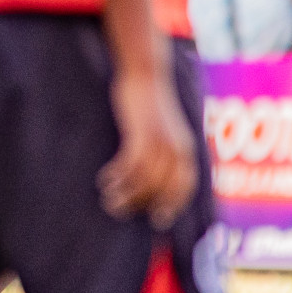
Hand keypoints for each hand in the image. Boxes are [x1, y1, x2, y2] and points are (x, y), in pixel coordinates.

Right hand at [99, 70, 196, 228]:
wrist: (146, 73)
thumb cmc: (152, 100)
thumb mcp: (166, 127)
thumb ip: (167, 148)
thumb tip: (156, 171)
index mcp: (187, 148)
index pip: (185, 185)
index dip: (172, 204)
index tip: (159, 219)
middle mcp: (178, 148)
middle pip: (162, 188)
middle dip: (142, 203)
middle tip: (121, 211)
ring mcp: (160, 141)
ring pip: (144, 180)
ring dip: (125, 194)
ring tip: (109, 200)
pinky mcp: (141, 134)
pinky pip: (130, 165)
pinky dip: (117, 176)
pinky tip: (104, 179)